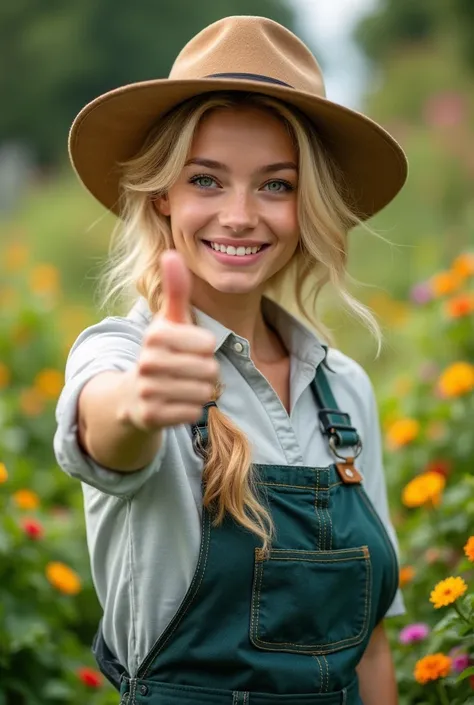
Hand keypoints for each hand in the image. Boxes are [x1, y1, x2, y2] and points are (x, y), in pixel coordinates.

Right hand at [126, 250, 218, 431]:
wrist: (130, 397)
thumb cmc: (160, 352)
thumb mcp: (168, 321)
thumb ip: (176, 289)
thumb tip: (172, 253)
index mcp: (154, 335)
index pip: (209, 344)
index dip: (206, 349)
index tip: (189, 349)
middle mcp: (147, 362)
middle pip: (209, 370)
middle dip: (205, 372)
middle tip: (186, 371)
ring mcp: (147, 390)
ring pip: (203, 393)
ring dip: (199, 392)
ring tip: (181, 386)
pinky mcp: (150, 416)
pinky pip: (193, 413)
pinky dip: (190, 410)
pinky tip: (174, 403)